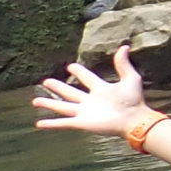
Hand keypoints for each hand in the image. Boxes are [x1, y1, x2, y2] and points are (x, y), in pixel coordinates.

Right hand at [33, 48, 150, 135]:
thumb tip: (124, 46)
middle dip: (58, 87)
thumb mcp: (130, 78)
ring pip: (62, 107)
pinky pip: (63, 123)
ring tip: (35, 100)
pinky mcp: (81, 123)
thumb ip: (123, 64)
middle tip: (46, 81)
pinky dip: (51, 123)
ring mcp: (84, 112)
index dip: (79, 72)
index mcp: (101, 89)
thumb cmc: (134, 101)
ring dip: (49, 103)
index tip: (71, 66)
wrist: (134, 119)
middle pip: (70, 92)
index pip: (87, 78)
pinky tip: (39, 123)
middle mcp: (90, 101)